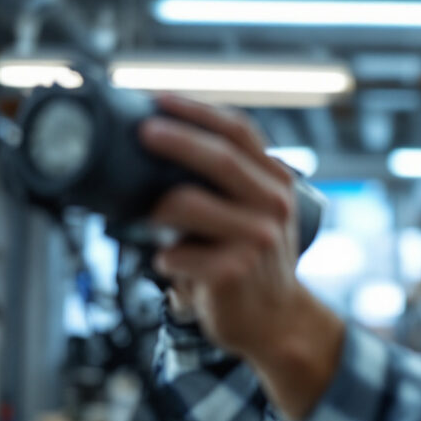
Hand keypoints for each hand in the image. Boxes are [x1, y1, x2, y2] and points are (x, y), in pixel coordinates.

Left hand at [139, 95, 305, 357]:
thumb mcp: (259, 213)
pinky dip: (163, 256)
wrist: (278, 321)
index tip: (160, 99)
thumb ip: (232, 182)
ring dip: (156, 208)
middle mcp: (273, 206)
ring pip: (187, 203)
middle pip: (219, 158)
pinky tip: (171, 263)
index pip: (240, 132)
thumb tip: (167, 145)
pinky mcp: (232, 272)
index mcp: (277, 182)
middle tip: (143, 131)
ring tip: (149, 216)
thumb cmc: (255, 262)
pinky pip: (175, 252)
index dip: (198, 111)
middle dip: (175, 139)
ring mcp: (255, 239)